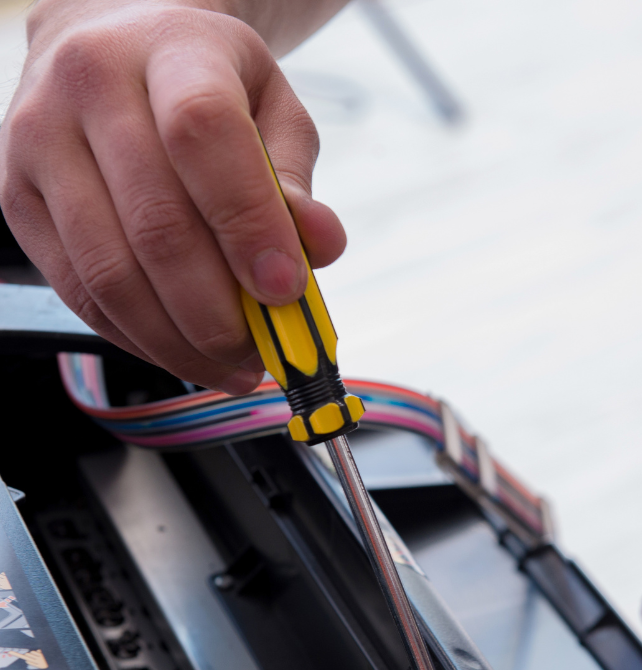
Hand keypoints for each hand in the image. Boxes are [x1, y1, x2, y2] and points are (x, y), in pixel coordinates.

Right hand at [0, 0, 346, 393]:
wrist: (110, 41)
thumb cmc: (205, 84)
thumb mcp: (272, 108)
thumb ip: (297, 179)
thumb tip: (320, 245)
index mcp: (169, 50)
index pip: (205, 135)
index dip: (249, 224)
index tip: (286, 290)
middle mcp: (87, 85)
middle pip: (156, 225)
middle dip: (221, 312)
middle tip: (266, 351)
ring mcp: (39, 142)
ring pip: (110, 274)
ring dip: (181, 342)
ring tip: (235, 365)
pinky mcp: (16, 198)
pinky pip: (79, 294)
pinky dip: (140, 340)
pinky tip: (187, 354)